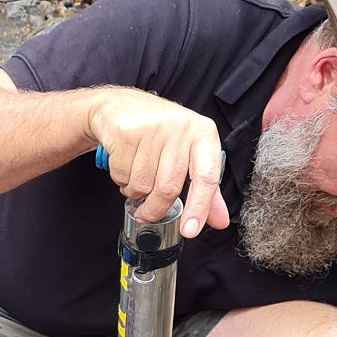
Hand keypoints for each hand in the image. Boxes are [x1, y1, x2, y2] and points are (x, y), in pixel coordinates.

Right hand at [87, 89, 229, 238]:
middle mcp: (181, 128)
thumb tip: (218, 220)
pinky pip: (122, 175)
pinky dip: (121, 180)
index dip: (199, 207)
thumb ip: (205, 188)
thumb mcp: (188, 154)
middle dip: (155, 209)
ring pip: (142, 184)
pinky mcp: (126, 132)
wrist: (118, 106)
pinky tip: (124, 166)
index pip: (207, 177)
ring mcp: (152, 128)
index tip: (189, 230)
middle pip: (168, 187)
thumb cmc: (158, 133)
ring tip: (135, 178)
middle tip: (147, 214)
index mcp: (203, 133)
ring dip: (134, 192)